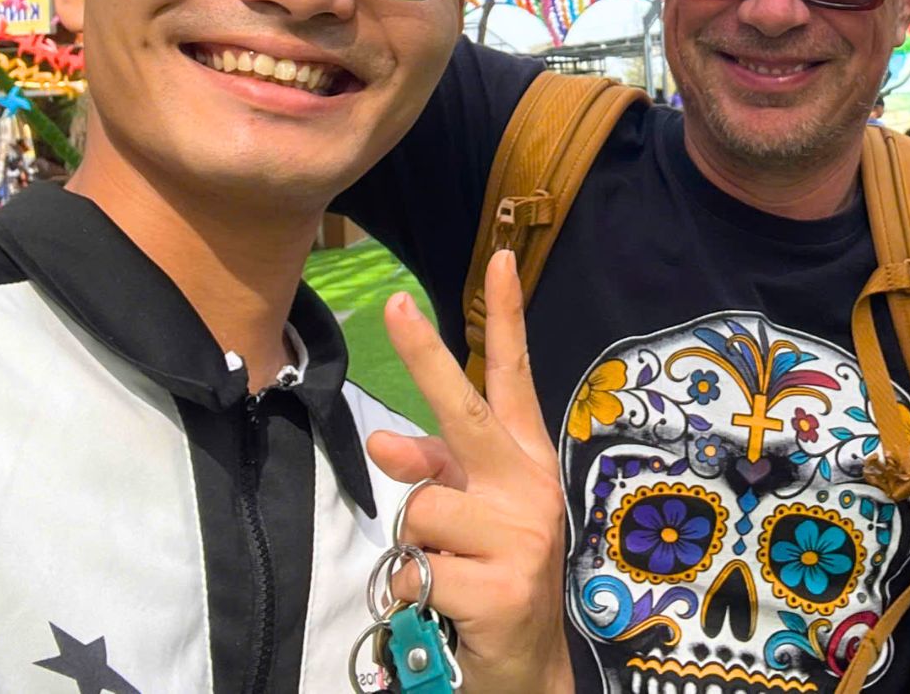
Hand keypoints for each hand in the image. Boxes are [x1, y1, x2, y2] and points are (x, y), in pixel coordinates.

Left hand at [367, 250, 569, 693]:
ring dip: (416, 546)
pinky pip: (415, 569)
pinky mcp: (500, 586)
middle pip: (464, 412)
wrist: (525, 665)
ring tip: (449, 570)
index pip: (515, 376)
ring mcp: (521, 535)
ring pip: (420, 510)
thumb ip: (433, 470)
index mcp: (525, 458)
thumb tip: (379, 439)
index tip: (503, 256)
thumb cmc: (492, 571)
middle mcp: (530, 485)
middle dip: (425, 358)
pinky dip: (414, 592)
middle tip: (395, 306)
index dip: (509, 317)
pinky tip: (449, 607)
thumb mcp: (469, 513)